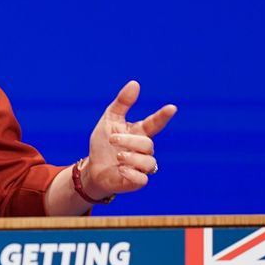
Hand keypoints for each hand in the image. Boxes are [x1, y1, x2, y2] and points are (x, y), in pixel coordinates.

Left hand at [83, 81, 176, 199]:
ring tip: (118, 156)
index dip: (163, 116)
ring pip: (148, 162)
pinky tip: (120, 169)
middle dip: (129, 140)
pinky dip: (131, 173)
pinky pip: (143, 179)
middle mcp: (143, 150)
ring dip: (131, 157)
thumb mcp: (109, 121)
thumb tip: (135, 83)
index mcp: (139, 132)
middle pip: (147, 144)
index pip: (155, 123)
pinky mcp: (137, 181)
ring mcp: (142, 166)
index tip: (171, 107)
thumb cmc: (103, 144)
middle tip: (112, 139)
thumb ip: (122, 103)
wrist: (93, 170)